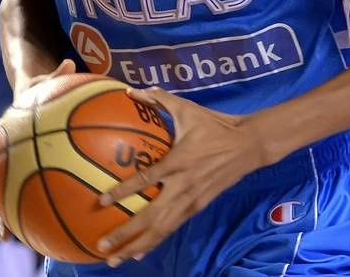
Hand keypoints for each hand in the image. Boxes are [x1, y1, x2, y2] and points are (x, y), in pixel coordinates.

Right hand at [0, 58, 76, 239]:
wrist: (31, 102)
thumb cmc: (38, 92)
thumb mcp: (44, 82)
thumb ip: (55, 75)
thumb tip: (69, 62)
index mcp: (1, 130)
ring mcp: (5, 164)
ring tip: (5, 234)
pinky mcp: (17, 173)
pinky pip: (16, 194)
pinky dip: (20, 212)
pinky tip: (31, 230)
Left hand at [95, 87, 262, 266]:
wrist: (248, 144)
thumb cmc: (214, 124)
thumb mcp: (187, 108)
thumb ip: (159, 99)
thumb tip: (132, 90)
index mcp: (178, 161)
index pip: (147, 180)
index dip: (123, 191)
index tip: (102, 201)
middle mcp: (183, 185)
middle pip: (151, 217)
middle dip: (125, 234)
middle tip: (102, 246)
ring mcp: (192, 199)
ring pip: (162, 229)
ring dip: (138, 245)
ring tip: (115, 259)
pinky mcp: (199, 206)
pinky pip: (173, 227)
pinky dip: (156, 241)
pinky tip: (140, 252)